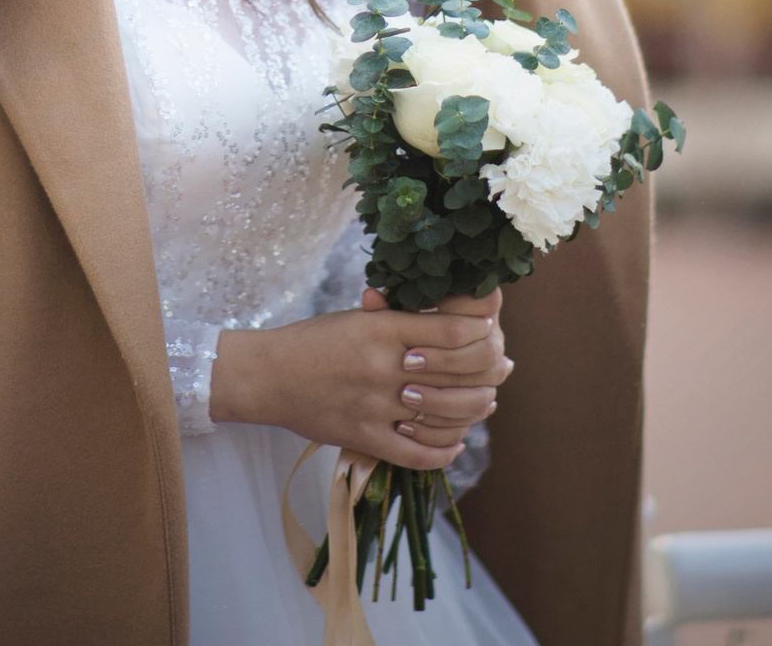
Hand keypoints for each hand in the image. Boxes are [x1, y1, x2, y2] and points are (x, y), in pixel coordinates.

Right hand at [209, 287, 511, 471]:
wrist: (268, 375)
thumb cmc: (314, 340)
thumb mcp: (357, 319)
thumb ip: (398, 320)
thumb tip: (447, 320)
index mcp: (381, 328)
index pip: (450, 331)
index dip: (480, 333)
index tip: (492, 333)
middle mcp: (382, 366)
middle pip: (455, 373)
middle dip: (488, 371)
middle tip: (503, 367)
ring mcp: (374, 405)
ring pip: (444, 415)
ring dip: (473, 411)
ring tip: (485, 403)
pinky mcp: (364, 437)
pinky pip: (416, 453)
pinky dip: (444, 452)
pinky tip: (456, 444)